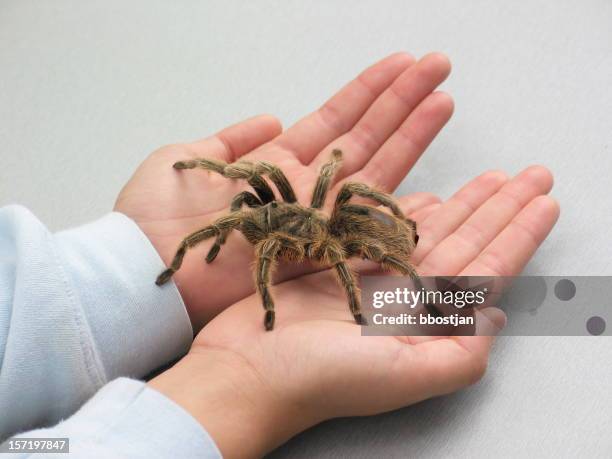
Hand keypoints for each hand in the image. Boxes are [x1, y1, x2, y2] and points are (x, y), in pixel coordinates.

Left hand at [114, 52, 453, 329]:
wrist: (146, 270)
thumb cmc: (156, 218)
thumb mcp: (189, 159)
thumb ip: (234, 140)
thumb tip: (273, 116)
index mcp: (277, 165)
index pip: (335, 121)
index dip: (369, 93)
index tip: (401, 64)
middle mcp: (304, 192)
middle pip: (365, 140)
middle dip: (402, 103)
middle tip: (439, 68)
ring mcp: (315, 221)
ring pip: (374, 172)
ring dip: (409, 135)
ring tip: (442, 98)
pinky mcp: (316, 253)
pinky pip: (365, 228)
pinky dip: (397, 208)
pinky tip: (431, 186)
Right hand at [149, 167, 558, 457]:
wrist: (245, 371)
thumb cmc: (319, 378)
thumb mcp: (401, 376)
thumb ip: (460, 356)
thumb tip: (498, 317)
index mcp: (426, 322)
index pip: (484, 269)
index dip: (517, 234)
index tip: (543, 200)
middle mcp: (404, 300)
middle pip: (464, 242)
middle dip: (498, 207)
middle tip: (530, 174)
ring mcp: (370, 280)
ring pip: (427, 231)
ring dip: (461, 202)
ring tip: (490, 176)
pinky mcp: (336, 265)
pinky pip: (380, 229)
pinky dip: (404, 210)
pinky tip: (427, 196)